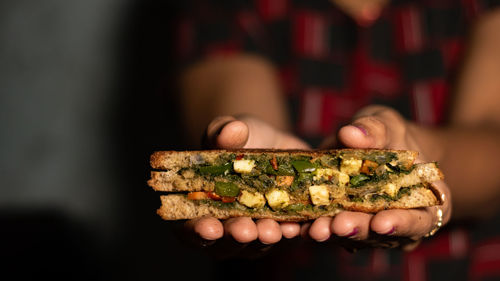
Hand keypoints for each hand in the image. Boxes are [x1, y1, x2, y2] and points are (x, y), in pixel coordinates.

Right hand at [183, 115, 309, 257]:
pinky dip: (298, 233)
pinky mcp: (284, 227)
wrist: (270, 142)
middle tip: (246, 231)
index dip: (197, 232)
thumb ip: (222, 132)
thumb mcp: (227, 131)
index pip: (190, 229)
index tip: (209, 227)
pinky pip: (292, 236)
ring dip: (267, 238)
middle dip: (238, 236)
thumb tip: (232, 130)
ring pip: (259, 244)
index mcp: (198, 209)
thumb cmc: (237, 140)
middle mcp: (225, 228)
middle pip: (227, 242)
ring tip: (274, 230)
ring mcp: (254, 233)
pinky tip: (303, 227)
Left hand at [305, 105, 450, 250]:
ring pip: (354, 237)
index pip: (419, 220)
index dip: (402, 224)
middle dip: (360, 230)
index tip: (380, 222)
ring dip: (334, 234)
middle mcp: (400, 222)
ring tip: (317, 229)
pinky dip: (318, 227)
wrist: (376, 147)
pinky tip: (303, 227)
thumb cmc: (391, 136)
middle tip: (340, 225)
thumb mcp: (388, 125)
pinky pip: (332, 230)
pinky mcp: (344, 224)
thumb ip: (375, 129)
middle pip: (382, 234)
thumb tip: (351, 133)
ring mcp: (371, 228)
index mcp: (426, 202)